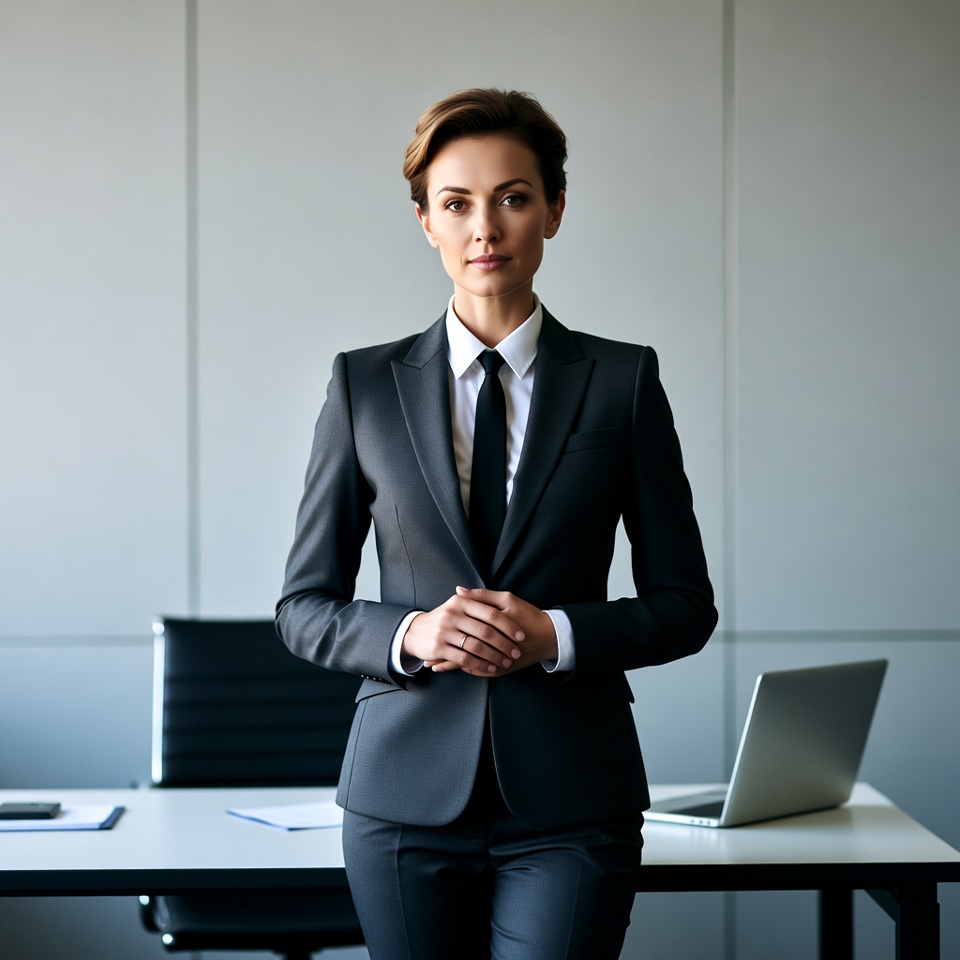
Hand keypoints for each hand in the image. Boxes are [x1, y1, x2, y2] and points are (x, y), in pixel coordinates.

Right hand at [401, 589, 524, 676]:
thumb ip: (476, 599)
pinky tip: (490, 668)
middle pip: (485, 631)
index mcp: (461, 601)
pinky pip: (464, 658)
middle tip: (516, 652)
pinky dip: (480, 664)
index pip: (491, 613)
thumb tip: (492, 594)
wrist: (416, 632)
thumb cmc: (445, 618)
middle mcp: (452, 614)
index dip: (508, 625)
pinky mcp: (439, 647)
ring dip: (494, 656)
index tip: (520, 635)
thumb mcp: (458, 604)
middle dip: (504, 644)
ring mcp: (444, 631)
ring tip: (506, 662)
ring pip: (476, 646)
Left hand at [426, 587, 558, 676]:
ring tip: (435, 667)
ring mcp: (496, 661)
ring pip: (469, 665)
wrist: (549, 637)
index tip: (431, 635)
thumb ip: (482, 596)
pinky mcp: (502, 669)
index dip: (445, 635)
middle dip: (444, 656)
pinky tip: (456, 668)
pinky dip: (467, 669)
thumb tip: (459, 591)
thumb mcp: (507, 600)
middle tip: (427, 658)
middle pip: (463, 653)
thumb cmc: (528, 616)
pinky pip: (480, 671)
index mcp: (491, 629)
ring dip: (452, 666)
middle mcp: (491, 649)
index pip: (462, 634)